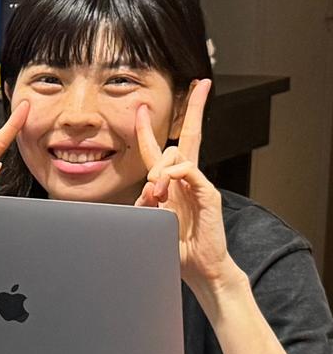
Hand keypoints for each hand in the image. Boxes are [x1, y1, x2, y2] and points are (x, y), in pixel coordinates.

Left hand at [136, 79, 235, 290]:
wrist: (197, 267)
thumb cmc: (173, 245)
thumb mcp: (149, 221)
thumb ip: (144, 203)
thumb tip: (144, 191)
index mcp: (169, 182)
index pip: (158, 148)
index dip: (149, 128)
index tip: (143, 107)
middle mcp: (184, 179)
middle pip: (188, 136)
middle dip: (193, 109)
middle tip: (199, 86)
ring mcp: (198, 184)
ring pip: (180, 155)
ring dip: (160, 168)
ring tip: (153, 192)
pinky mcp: (209, 194)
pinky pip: (192, 172)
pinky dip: (176, 175)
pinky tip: (165, 184)